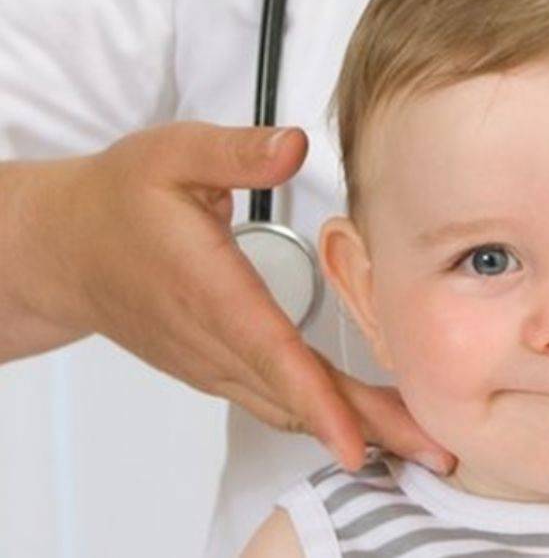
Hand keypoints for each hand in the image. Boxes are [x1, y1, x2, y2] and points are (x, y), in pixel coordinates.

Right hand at [9, 121, 453, 471]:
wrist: (65, 249)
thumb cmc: (120, 199)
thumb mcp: (172, 154)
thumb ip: (235, 151)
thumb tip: (295, 146)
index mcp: (209, 287)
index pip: (271, 353)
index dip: (316, 399)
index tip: (356, 440)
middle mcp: (213, 338)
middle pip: (297, 394)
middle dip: (367, 427)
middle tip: (435, 450)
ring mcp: (212, 362)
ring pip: (289, 405)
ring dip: (355, 427)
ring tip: (419, 441)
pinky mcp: (215, 368)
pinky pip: (274, 400)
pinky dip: (322, 417)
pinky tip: (367, 423)